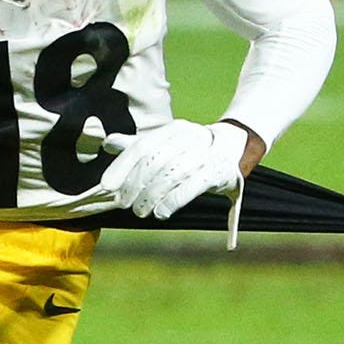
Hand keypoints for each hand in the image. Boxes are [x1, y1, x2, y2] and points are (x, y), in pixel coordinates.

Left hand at [101, 117, 251, 219]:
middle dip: (135, 185)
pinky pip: (189, 189)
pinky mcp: (216, 173)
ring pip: (169, 176)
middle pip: (154, 162)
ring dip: (150, 197)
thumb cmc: (192, 149)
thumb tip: (107, 143)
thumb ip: (137, 145)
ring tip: (140, 211)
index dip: (121, 167)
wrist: (235, 146)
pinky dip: (171, 202)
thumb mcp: (166, 142)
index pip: (141, 147)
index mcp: (172, 130)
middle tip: (124, 203)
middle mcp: (188, 138)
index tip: (107, 186)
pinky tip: (161, 213)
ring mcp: (203, 155)